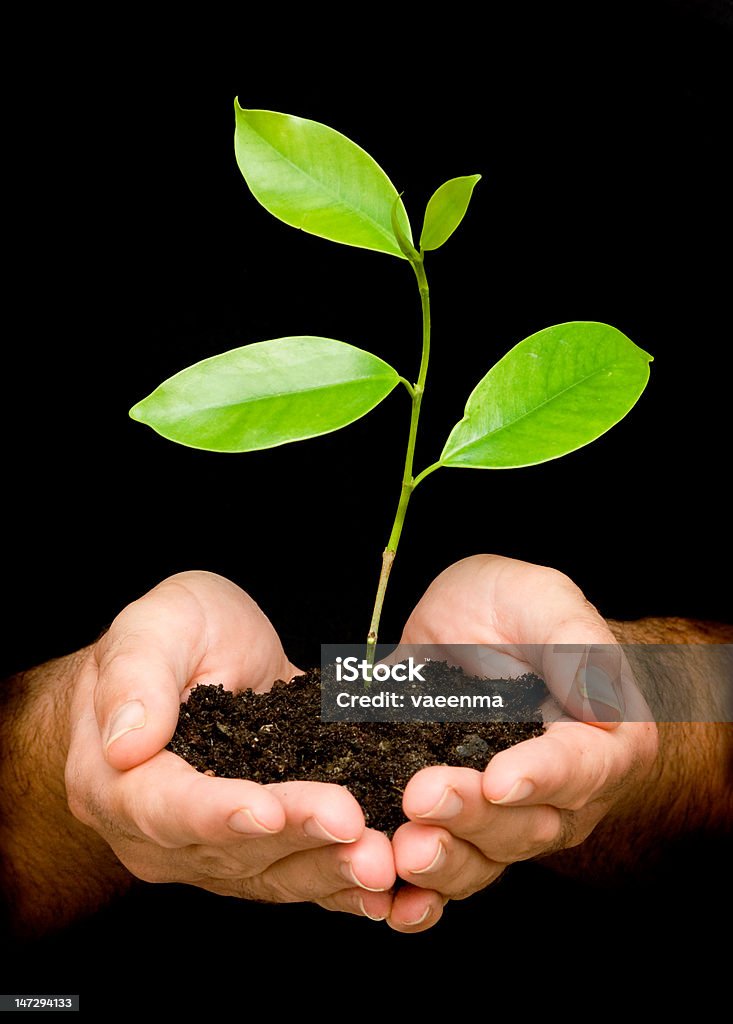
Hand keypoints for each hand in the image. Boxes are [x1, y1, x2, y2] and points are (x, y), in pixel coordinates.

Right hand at [65, 571, 393, 919]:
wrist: (189, 662)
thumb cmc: (167, 637)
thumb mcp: (150, 629)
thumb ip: (136, 678)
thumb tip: (126, 742)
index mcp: (120, 780)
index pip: (166, 807)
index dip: (218, 812)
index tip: (267, 810)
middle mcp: (160, 833)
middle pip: (231, 848)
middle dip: (298, 838)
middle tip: (354, 827)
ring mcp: (211, 850)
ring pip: (272, 872)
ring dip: (329, 870)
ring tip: (380, 862)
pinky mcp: (259, 852)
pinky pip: (299, 874)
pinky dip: (342, 883)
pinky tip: (387, 888)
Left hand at [387, 554, 657, 931]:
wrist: (471, 631)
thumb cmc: (518, 610)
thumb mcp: (544, 599)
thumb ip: (574, 643)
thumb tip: (598, 703)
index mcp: (601, 741)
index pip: (580, 767)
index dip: (541, 777)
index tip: (500, 779)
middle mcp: (560, 795)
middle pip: (526, 825)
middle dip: (474, 818)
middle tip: (424, 797)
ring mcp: (504, 819)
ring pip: (482, 859)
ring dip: (442, 862)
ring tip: (403, 849)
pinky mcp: (453, 826)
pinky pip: (441, 873)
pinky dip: (416, 896)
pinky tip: (387, 903)